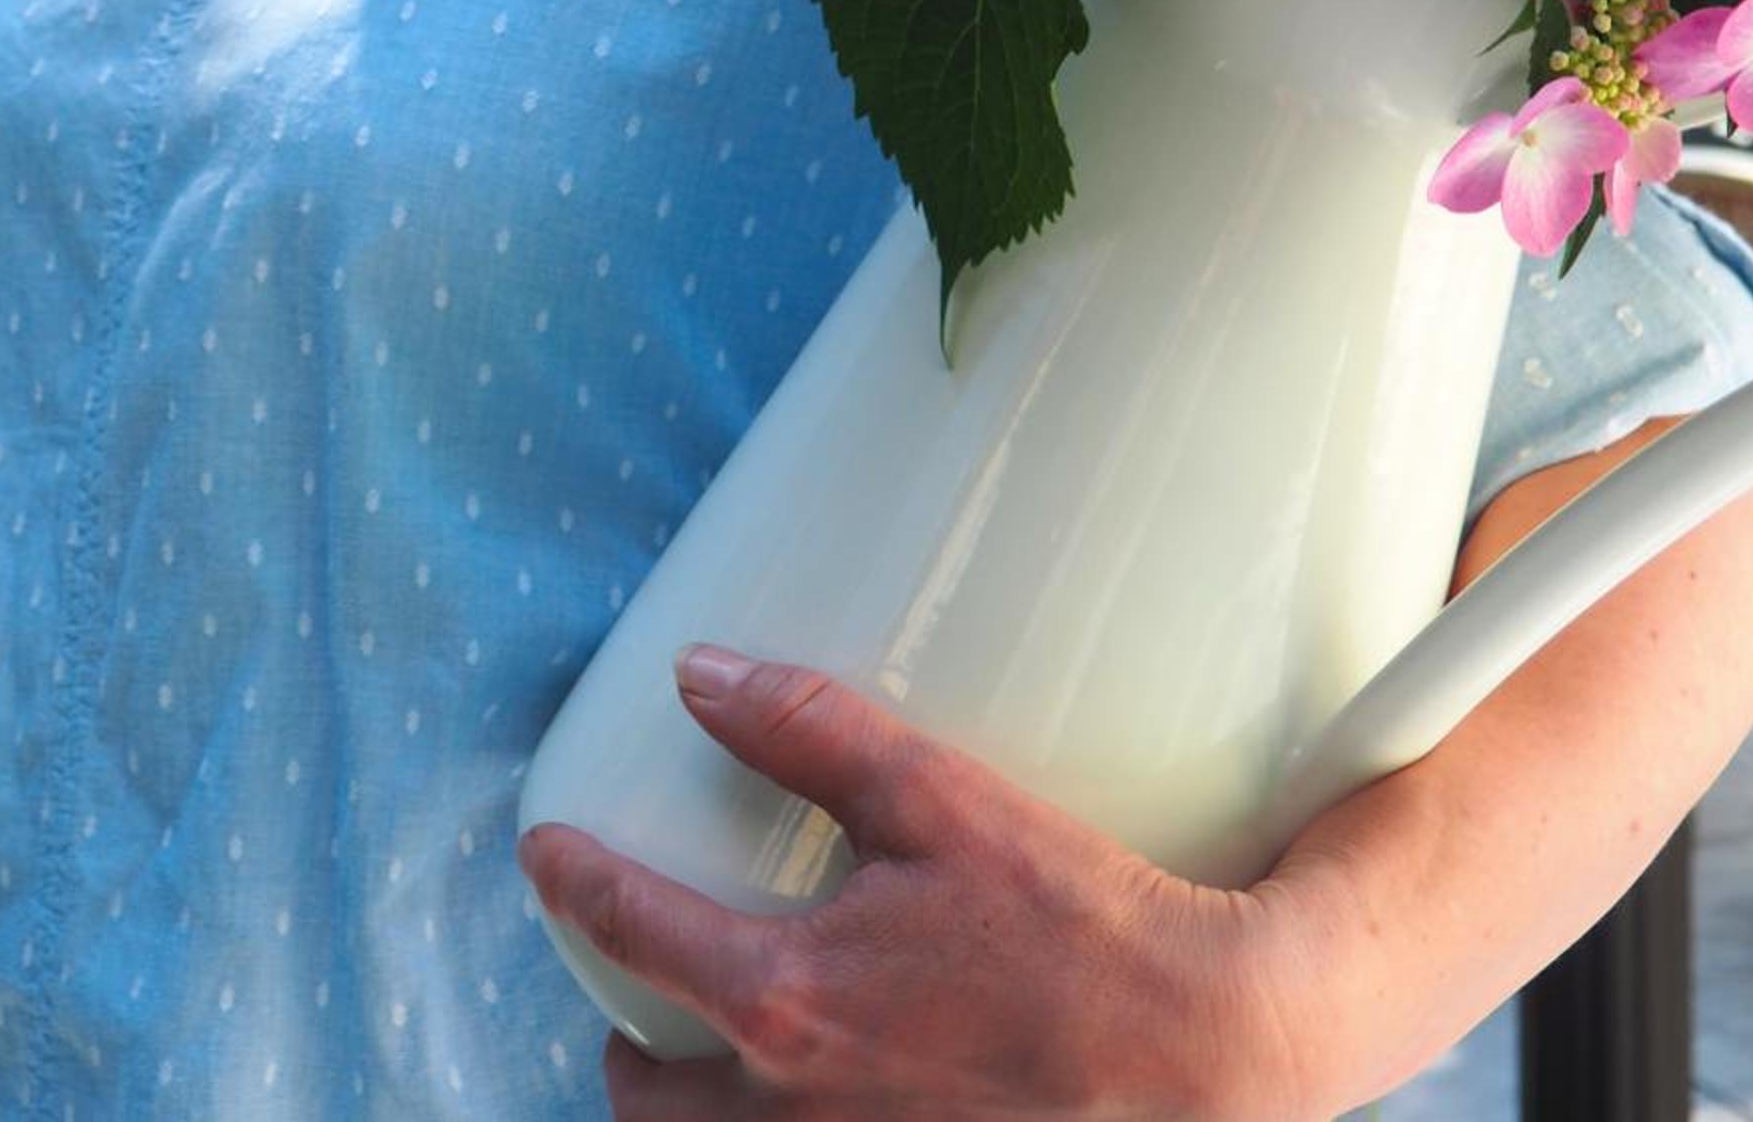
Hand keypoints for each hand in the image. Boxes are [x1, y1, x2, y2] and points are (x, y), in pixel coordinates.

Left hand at [519, 646, 1314, 1119]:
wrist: (1206, 1055)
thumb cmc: (1079, 926)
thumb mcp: (939, 799)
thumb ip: (807, 729)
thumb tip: (698, 674)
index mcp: (784, 999)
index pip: (627, 932)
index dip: (572, 880)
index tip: (545, 850)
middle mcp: (791, 1110)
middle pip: (643, 1095)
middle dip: (625, 1043)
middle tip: (642, 985)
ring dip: (691, 1104)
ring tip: (717, 1051)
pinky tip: (817, 1094)